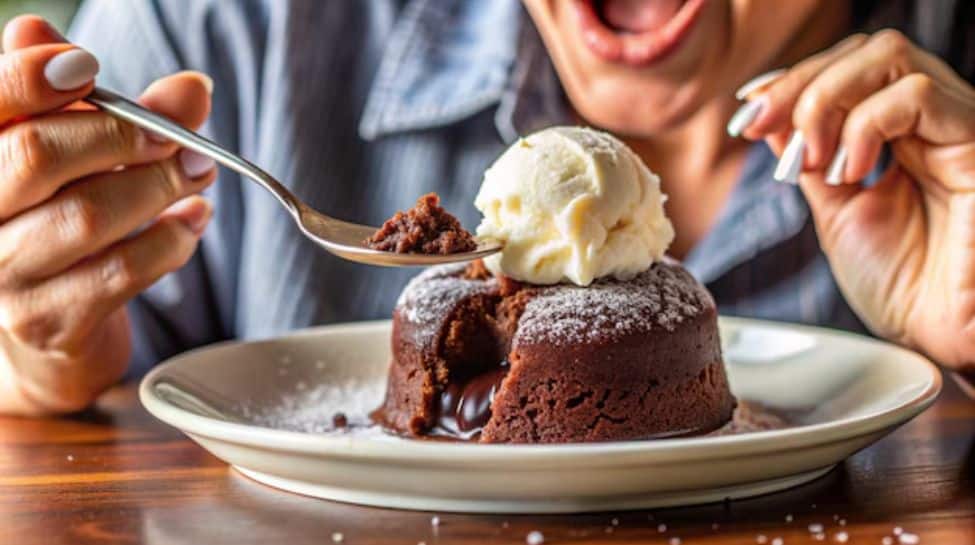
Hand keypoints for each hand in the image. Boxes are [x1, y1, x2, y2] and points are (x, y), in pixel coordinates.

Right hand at [0, 16, 216, 413]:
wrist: (51, 329)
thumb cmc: (63, 225)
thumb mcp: (83, 159)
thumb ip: (122, 117)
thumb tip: (192, 88)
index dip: (30, 78)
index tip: (88, 68)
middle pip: (37, 155)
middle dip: (122, 136)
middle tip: (177, 138)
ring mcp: (3, 275)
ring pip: (87, 215)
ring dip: (160, 188)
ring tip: (198, 174)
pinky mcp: (48, 321)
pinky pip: (122, 271)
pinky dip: (171, 240)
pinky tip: (192, 222)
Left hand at [734, 30, 974, 371]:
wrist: (938, 338)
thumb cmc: (901, 286)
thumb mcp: (836, 210)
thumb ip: (810, 159)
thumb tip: (769, 115)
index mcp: (902, 133)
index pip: (849, 69)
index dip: (793, 81)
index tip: (746, 114)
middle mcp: (933, 120)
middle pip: (865, 50)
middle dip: (800, 83)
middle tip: (760, 124)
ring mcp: (958, 126)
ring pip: (889, 55)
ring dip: (825, 100)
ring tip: (811, 160)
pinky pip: (918, 96)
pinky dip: (864, 125)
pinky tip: (850, 170)